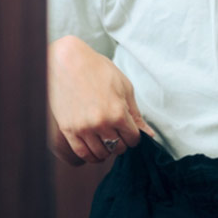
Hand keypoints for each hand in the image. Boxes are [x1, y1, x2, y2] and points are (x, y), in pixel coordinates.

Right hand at [47, 35, 153, 163]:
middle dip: (121, 142)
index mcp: (118, 113)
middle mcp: (101, 124)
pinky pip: (82, 153)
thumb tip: (150, 135)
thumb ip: (136, 114)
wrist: (68, 62)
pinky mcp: (68, 130)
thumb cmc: (98, 70)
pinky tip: (94, 147)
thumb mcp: (124, 88)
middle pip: (118, 148)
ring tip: (106, 139)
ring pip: (101, 154)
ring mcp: (83, 128)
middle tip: (117, 132)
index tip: (129, 130)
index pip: (133, 139)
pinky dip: (91, 155)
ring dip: (106, 150)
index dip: (133, 135)